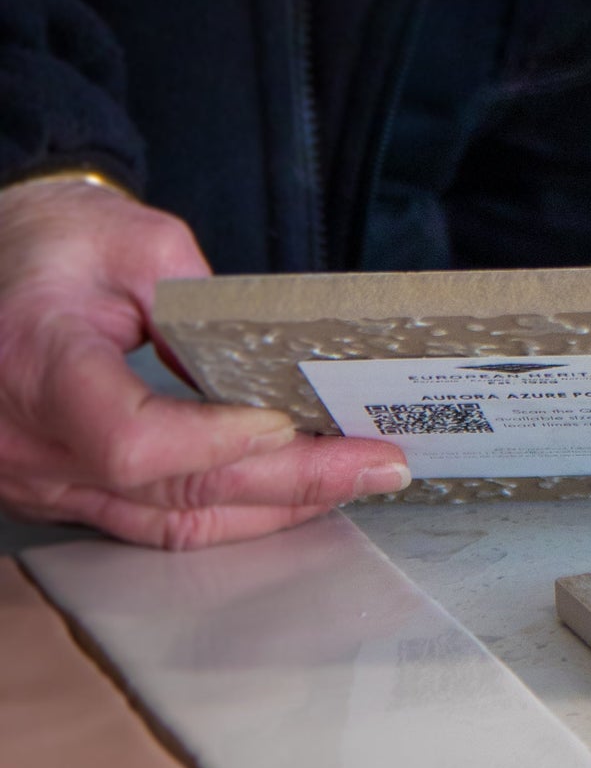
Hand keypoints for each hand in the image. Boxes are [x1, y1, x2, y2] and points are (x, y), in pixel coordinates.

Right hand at [0, 180, 409, 546]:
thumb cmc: (56, 244)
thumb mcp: (136, 243)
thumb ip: (203, 305)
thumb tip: (271, 367)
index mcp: (39, 366)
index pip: (132, 440)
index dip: (216, 442)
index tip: (286, 421)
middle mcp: (32, 442)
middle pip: (172, 491)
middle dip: (289, 481)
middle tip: (378, 465)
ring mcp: (40, 478)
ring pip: (167, 523)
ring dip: (270, 509)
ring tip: (353, 481)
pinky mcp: (58, 490)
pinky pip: (147, 523)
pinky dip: (226, 512)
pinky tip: (288, 495)